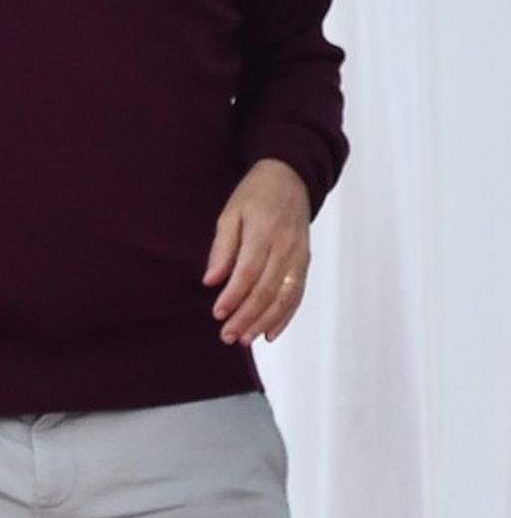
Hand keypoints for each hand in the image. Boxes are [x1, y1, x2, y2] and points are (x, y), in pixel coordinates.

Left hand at [203, 159, 310, 344]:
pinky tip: (270, 333)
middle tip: (228, 336)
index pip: (248, 272)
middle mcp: (286, 247)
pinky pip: (297, 294)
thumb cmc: (255, 195)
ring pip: (284, 297)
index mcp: (265, 232)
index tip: (218, 314)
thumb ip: (222, 248)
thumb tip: (211, 281)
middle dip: (247, 317)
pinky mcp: (305, 262)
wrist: (291, 178)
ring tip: (245, 339)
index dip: (233, 296)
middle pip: (267, 290)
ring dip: (264, 322)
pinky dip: (285, 316)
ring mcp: (299, 256)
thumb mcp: (231, 213)